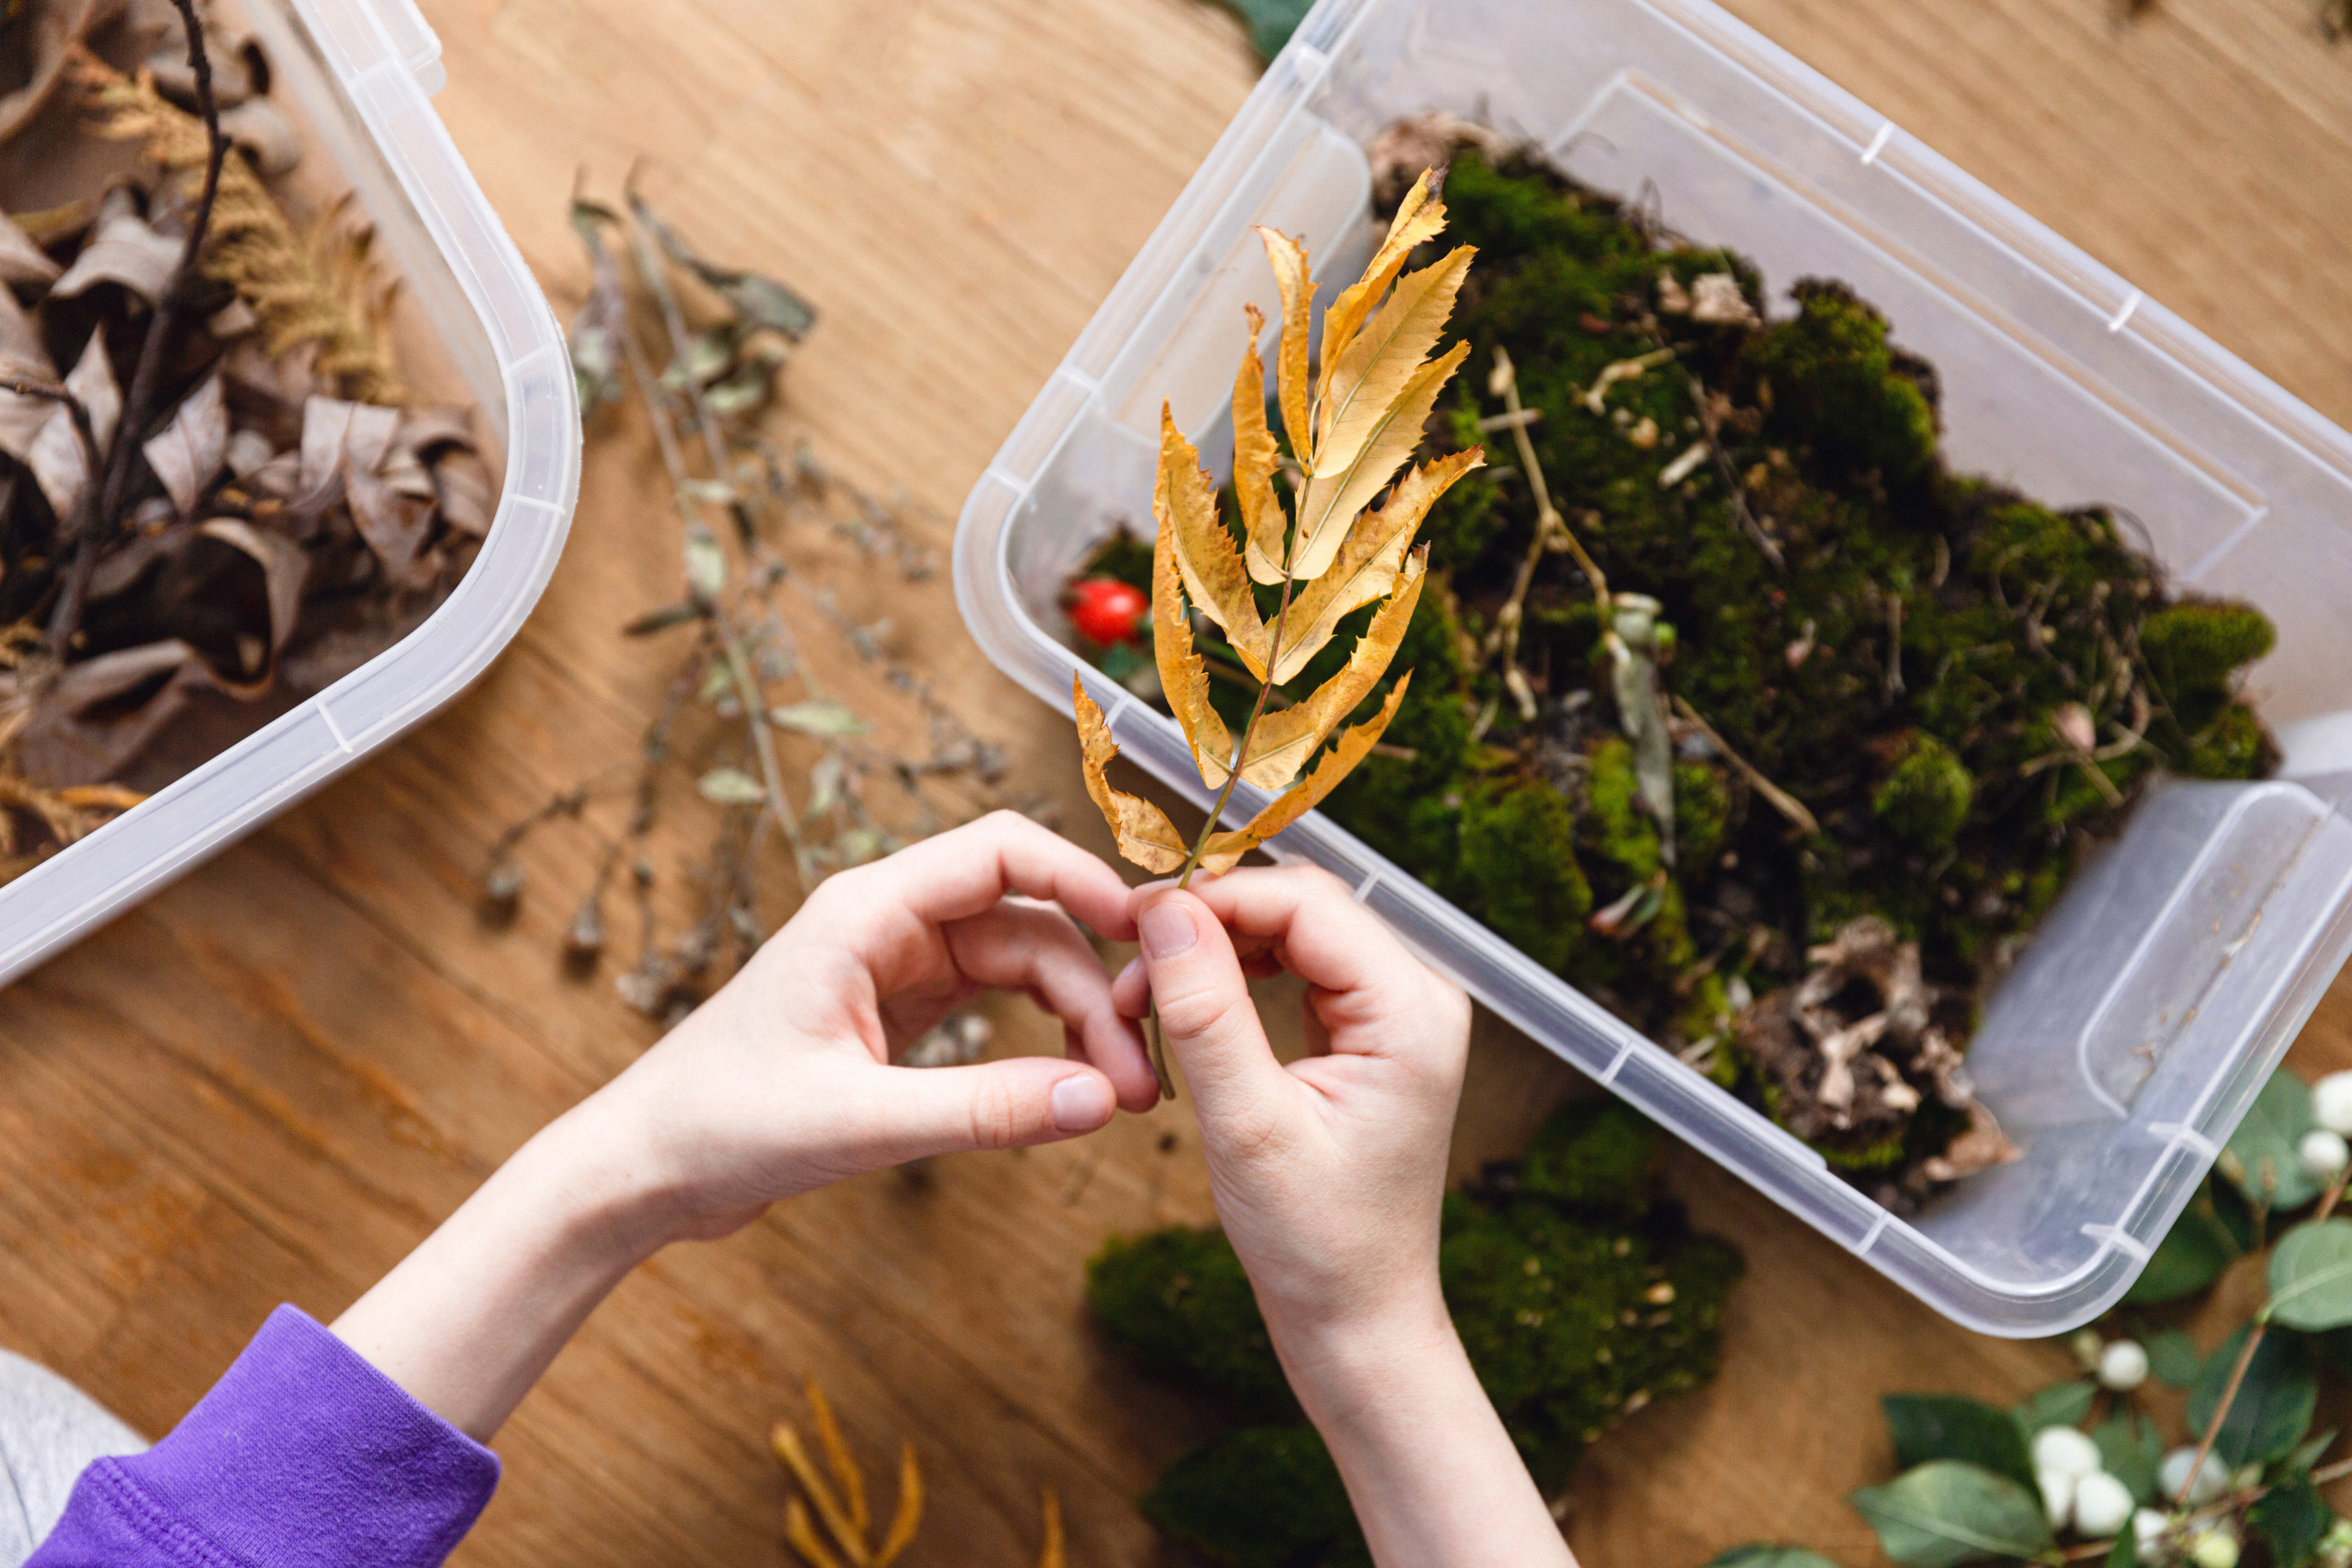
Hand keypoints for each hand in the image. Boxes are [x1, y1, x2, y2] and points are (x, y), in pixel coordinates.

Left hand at [601, 810, 1154, 1238]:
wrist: (643, 1171)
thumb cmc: (719, 1126)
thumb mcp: (860, 1123)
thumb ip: (983, 1112)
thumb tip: (1099, 1101)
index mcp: (866, 911)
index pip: (1000, 851)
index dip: (1081, 877)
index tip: (1145, 933)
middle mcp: (887, 925)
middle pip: (1028, 922)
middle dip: (1090, 990)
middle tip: (1136, 1080)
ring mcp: (894, 969)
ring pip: (1020, 968)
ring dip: (1073, 1023)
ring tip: (1116, 1097)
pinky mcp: (898, 1016)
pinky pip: (994, 1011)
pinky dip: (1039, 1047)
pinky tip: (1066, 1093)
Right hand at [1112, 866, 1469, 1356]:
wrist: (1358, 1321)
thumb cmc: (1318, 1244)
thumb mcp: (1248, 1127)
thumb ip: (1208, 1013)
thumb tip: (1166, 913)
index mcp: (1413, 1013)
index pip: (1307, 904)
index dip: (1216, 896)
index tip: (1133, 918)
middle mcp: (1418, 999)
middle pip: (1303, 906)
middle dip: (1211, 919)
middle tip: (1129, 960)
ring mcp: (1396, 1015)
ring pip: (1294, 931)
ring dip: (1217, 946)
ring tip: (1147, 993)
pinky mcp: (1367, 1034)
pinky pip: (1296, 969)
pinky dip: (1236, 974)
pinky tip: (1188, 1004)